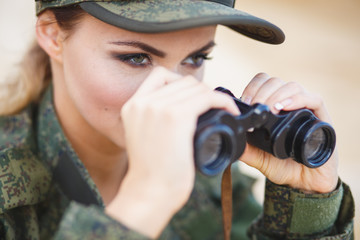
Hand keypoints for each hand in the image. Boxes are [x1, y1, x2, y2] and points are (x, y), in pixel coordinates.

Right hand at [106, 67, 238, 237]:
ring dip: (214, 96)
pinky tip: (229, 110)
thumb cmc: (152, 172)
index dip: (182, 83)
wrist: (149, 192)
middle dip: (201, 91)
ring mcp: (158, 107)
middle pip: (182, 81)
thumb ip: (156, 118)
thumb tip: (187, 108)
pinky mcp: (176, 117)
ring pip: (196, 87)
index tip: (194, 98)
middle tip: (212, 108)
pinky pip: (207, 97)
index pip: (161, 75)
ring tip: (222, 110)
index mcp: (133, 105)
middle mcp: (143, 102)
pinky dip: (222, 101)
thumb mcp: (145, 136)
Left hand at [239, 73, 337, 193]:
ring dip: (277, 95)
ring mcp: (307, 110)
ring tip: (268, 109)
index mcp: (275, 108)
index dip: (253, 87)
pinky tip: (284, 107)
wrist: (305, 184)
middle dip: (262, 92)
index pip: (264, 83)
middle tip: (254, 106)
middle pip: (276, 82)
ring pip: (293, 87)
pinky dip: (298, 99)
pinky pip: (314, 99)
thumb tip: (232, 137)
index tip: (244, 101)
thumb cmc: (284, 167)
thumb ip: (246, 149)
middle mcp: (291, 105)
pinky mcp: (322, 118)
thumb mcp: (259, 158)